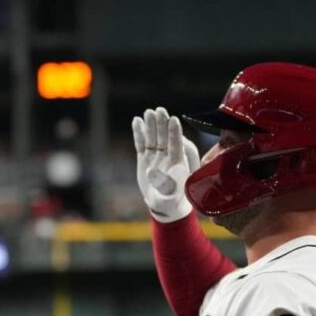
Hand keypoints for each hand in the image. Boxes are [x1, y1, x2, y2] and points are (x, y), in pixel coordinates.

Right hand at [132, 107, 199, 222]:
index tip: (173, 120)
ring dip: (151, 125)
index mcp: (178, 164)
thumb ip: (163, 185)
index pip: (176, 145)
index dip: (175, 133)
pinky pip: (142, 143)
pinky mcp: (146, 158)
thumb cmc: (170, 201)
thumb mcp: (169, 196)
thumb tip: (151, 171)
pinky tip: (136, 121)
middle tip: (159, 110)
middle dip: (162, 124)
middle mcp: (168, 157)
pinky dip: (139, 133)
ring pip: (153, 138)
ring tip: (148, 112)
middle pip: (165, 138)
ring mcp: (156, 156)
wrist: (163, 204)